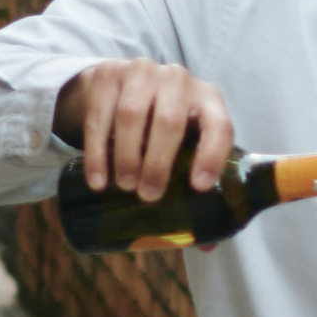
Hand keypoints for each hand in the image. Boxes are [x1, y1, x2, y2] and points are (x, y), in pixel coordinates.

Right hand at [55, 59, 233, 198]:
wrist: (122, 86)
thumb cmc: (164, 128)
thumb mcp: (185, 145)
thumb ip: (196, 185)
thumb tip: (208, 245)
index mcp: (208, 100)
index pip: (218, 126)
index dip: (211, 156)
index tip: (198, 188)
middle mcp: (178, 80)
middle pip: (169, 123)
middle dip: (158, 164)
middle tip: (148, 196)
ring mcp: (142, 71)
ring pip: (132, 117)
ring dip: (127, 156)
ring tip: (124, 187)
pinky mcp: (107, 74)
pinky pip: (99, 116)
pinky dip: (97, 153)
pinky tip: (98, 180)